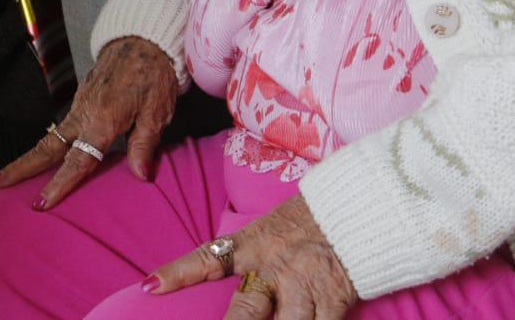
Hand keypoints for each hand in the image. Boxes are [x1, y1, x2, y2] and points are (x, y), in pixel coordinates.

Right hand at [0, 35, 176, 207]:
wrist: (145, 37)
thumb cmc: (155, 73)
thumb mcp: (157, 111)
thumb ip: (145, 144)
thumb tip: (141, 176)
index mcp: (103, 120)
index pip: (78, 160)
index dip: (60, 184)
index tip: (41, 202)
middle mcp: (84, 113)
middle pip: (47, 147)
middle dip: (21, 167)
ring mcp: (80, 103)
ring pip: (52, 136)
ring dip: (31, 158)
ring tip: (10, 176)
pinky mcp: (83, 97)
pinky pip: (63, 125)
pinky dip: (50, 143)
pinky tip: (47, 156)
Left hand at [148, 196, 356, 318]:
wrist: (364, 206)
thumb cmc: (314, 217)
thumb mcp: (273, 228)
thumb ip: (249, 254)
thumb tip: (224, 270)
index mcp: (255, 244)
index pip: (209, 258)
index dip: (179, 273)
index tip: (151, 286)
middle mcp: (276, 267)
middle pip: (244, 315)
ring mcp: (305, 287)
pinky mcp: (333, 300)